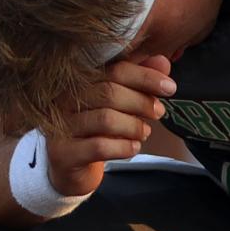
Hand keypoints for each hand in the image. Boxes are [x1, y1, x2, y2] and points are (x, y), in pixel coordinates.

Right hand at [38, 52, 175, 200]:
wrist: (69, 169)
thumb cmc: (96, 131)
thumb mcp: (120, 105)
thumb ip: (139, 82)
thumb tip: (163, 61)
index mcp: (80, 81)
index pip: (115, 70)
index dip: (145, 76)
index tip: (169, 87)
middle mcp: (64, 99)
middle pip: (109, 92)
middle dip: (141, 102)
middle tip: (159, 112)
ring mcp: (60, 126)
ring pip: (106, 119)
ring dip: (134, 126)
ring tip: (144, 132)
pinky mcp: (63, 153)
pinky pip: (99, 146)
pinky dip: (124, 147)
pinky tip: (133, 147)